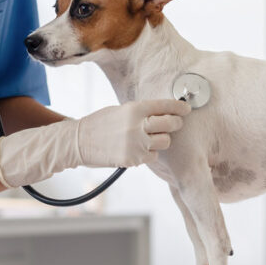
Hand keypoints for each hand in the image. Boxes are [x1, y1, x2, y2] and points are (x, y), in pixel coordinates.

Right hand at [75, 99, 190, 167]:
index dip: (179, 107)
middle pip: (171, 124)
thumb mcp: (120, 110)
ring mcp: (136, 143)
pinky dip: (150, 154)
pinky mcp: (133, 159)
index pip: (165, 106)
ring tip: (150, 139)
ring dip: (161, 140)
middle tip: (175, 124)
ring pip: (165, 142)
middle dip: (176, 123)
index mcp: (134, 109)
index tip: (186, 108)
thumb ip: (141, 112)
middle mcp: (138, 125)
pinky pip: (154, 156)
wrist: (79, 141)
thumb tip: (162, 112)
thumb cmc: (100, 123)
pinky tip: (139, 150)